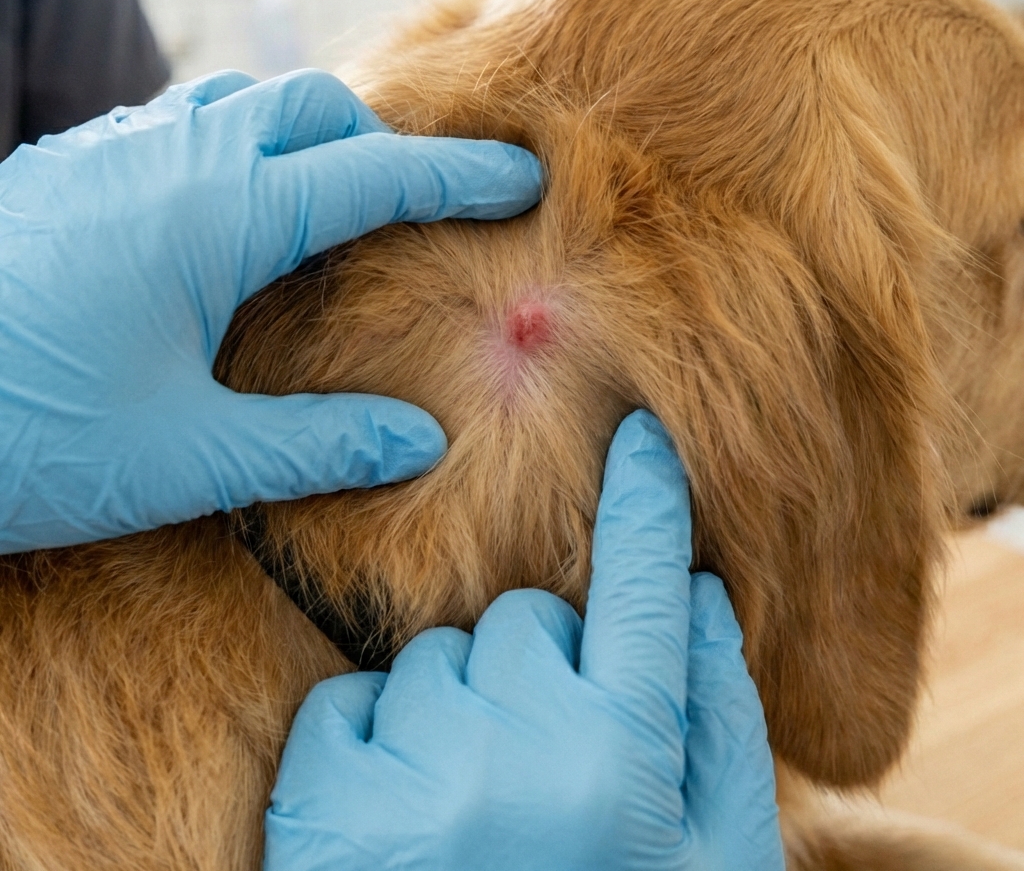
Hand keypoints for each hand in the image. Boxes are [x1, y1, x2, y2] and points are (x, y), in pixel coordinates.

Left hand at [0, 70, 541, 552]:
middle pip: (315, 106)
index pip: (375, 175)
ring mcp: (110, 154)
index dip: (459, 175)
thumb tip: (419, 443)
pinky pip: (178, 123)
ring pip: (242, 103)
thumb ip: (315, 445)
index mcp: (220, 215)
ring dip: (308, 133)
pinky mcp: (67, 169)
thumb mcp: (186, 456)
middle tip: (427, 196)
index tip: (521, 175)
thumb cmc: (24, 432)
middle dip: (387, 140)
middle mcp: (171, 159)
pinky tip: (226, 205)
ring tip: (335, 195)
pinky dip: (236, 144)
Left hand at [264, 410, 783, 870]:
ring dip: (458, 716)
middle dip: (535, 677)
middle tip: (542, 778)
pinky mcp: (323, 794)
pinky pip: (355, 698)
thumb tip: (698, 597)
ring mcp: (415, 769)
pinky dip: (375, 741)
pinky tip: (399, 825)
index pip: (642, 585)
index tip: (641, 437)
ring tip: (470, 822)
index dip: (647, 503)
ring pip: (438, 660)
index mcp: (628, 759)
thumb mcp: (711, 864)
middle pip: (523, 623)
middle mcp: (522, 749)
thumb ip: (721, 725)